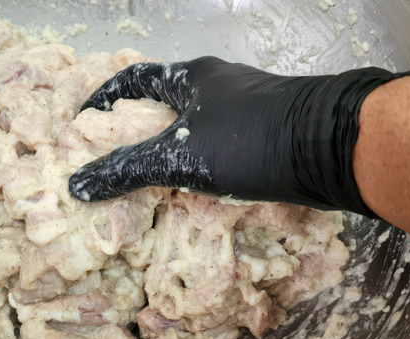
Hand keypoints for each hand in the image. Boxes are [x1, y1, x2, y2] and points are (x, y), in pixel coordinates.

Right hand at [68, 56, 409, 215]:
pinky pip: (219, 145)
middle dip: (137, 128)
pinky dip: (200, 164)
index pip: (134, 79)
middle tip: (113, 157)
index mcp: (192, 77)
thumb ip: (129, 169)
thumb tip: (79, 185)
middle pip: (164, 102)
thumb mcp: (181, 156)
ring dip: (171, 149)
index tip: (80, 120)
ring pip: (194, 126)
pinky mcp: (267, 134)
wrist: (331, 147)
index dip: (103, 98)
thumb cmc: (250, 140)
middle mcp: (218, 85)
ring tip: (149, 180)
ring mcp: (246, 108)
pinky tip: (195, 189)